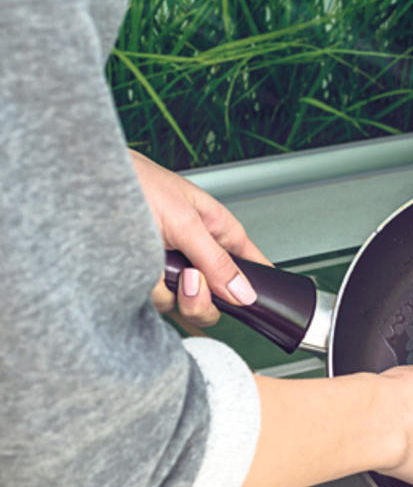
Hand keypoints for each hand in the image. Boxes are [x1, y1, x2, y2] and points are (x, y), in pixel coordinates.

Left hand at [129, 149, 269, 325]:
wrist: (82, 182)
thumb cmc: (135, 182)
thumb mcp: (185, 222)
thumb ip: (216, 261)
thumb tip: (245, 292)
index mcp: (217, 230)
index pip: (251, 265)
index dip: (255, 286)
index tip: (251, 303)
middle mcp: (197, 253)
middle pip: (219, 298)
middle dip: (204, 299)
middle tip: (189, 281)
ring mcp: (172, 269)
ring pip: (187, 305)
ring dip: (172, 294)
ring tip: (157, 268)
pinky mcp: (145, 280)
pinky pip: (157, 302)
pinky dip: (147, 293)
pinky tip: (138, 273)